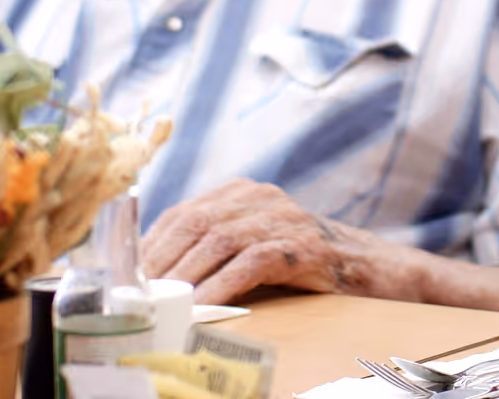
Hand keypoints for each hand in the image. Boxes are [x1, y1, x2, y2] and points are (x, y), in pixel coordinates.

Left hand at [141, 178, 378, 303]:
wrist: (371, 267)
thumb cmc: (303, 264)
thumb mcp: (256, 246)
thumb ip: (216, 251)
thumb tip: (157, 280)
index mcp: (244, 194)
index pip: (184, 212)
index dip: (152, 244)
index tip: (127, 275)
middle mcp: (261, 198)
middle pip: (196, 223)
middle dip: (161, 261)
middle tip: (137, 295)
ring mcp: (283, 219)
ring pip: (218, 240)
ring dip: (185, 275)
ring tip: (162, 303)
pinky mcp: (303, 246)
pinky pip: (251, 262)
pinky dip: (221, 285)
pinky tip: (203, 305)